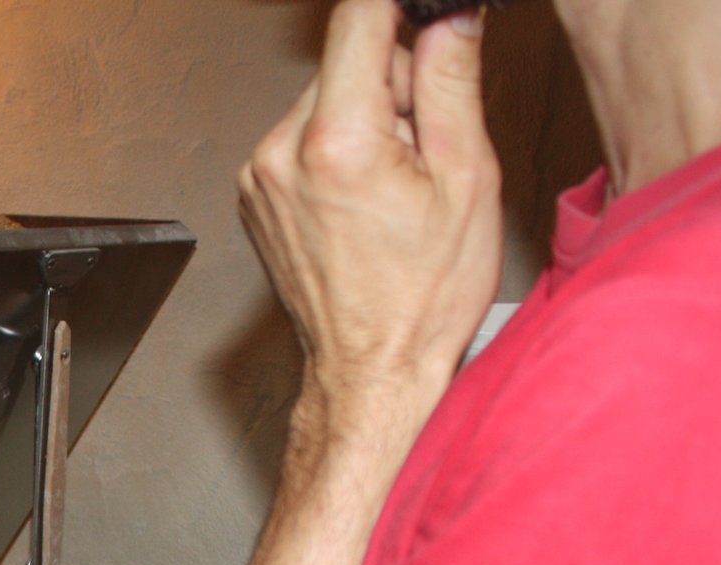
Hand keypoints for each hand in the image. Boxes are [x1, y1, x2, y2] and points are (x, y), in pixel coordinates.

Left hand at [240, 0, 500, 419]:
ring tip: (394, 186)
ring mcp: (259, 177)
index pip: (358, 19)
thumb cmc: (421, 298)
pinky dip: (338, 150)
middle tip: (426, 148)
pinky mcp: (254, 194)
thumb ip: (452, 80)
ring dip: (367, 119)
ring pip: (326, 100)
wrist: (370, 371)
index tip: (426, 14)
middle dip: (393, 85)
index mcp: (336, 144)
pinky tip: (363, 200)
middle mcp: (281, 154)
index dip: (399, 9)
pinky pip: (303, 139)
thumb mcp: (466, 178)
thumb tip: (451, 15)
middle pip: (346, 62)